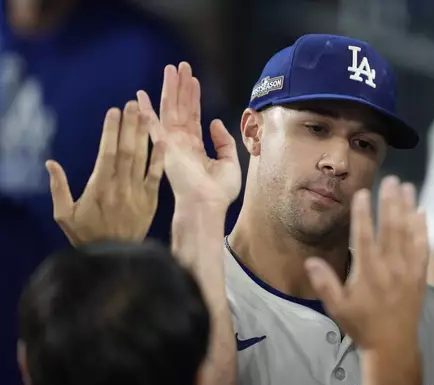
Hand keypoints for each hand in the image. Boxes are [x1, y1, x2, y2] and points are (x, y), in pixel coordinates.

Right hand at [47, 101, 163, 245]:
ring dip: (144, 136)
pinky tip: (163, 141)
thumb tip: (50, 163)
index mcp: (98, 188)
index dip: (111, 131)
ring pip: (141, 160)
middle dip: (129, 126)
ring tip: (146, 114)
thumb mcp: (64, 215)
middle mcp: (119, 188)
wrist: (114, 259)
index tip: (113, 111)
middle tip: (132, 104)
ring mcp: (136, 194)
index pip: (107, 153)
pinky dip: (159, 159)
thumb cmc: (87, 236)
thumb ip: (59, 188)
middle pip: (126, 151)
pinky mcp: (150, 202)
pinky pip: (155, 177)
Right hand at [136, 62, 240, 207]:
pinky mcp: (165, 146)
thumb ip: (224, 141)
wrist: (206, 205)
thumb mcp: (229, 162)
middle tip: (180, 66)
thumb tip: (216, 122)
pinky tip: (140, 96)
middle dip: (180, 87)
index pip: (193, 116)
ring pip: (170, 109)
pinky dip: (146, 110)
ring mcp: (172, 143)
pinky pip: (153, 124)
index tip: (193, 80)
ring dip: (170, 89)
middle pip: (180, 108)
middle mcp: (182, 143)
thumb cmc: (218, 192)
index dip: (193, 98)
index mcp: (195, 147)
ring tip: (170, 69)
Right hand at [305, 176, 428, 350]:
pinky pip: (423, 247)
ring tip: (406, 187)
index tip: (363, 193)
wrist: (393, 345)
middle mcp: (390, 268)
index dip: (363, 214)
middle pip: (390, 229)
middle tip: (390, 180)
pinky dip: (422, 228)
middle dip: (390, 203)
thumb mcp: (337, 307)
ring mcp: (408, 270)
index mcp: (368, 273)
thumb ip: (325, 283)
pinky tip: (421, 211)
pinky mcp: (420, 275)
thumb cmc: (362, 324)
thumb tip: (310, 261)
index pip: (364, 237)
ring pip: (408, 234)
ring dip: (407, 208)